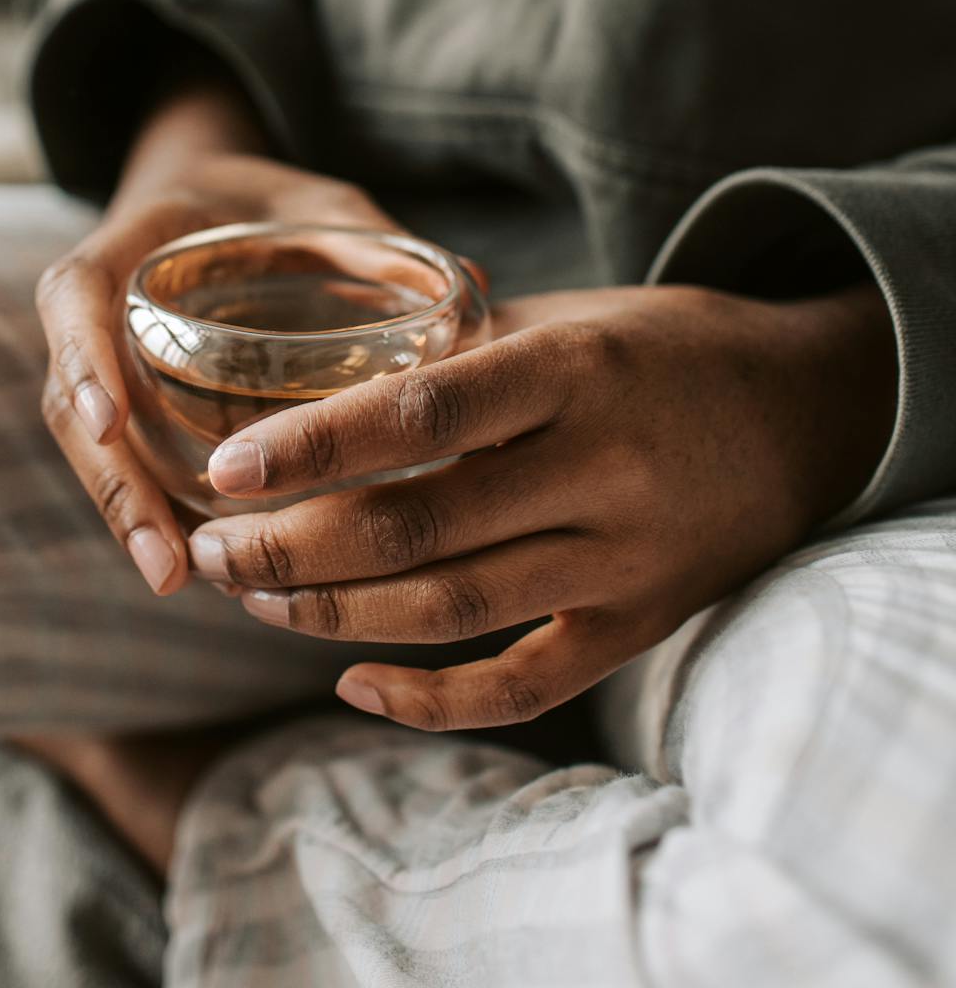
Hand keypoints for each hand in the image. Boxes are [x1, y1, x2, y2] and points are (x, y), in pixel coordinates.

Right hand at [34, 75, 403, 596]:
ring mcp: (107, 361)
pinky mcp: (129, 402)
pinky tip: (191, 568)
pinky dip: (150, 507)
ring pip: (92, 444)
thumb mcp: (313, 201)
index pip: (76, 296)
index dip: (84, 356)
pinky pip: (125, 454)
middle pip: (75, 399)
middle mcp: (100, 308)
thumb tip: (473, 279)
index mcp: (129, 242)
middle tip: (164, 560)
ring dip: (128, 512)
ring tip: (175, 578)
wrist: (207, 196)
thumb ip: (370, 237)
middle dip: (112, 482)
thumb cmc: (264, 199)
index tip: (112, 420)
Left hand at [185, 281, 896, 730]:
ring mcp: (624, 558)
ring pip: (452, 607)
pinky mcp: (637, 623)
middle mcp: (601, 468)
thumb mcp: (570, 314)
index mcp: (573, 370)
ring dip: (334, 612)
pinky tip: (351, 681)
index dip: (313, 447)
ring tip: (252, 594)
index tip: (224, 467)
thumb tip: (323, 365)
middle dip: (292, 545)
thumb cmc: (659, 347)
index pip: (420, 415)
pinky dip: (431, 699)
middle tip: (208, 545)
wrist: (804, 412)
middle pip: (417, 526)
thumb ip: (458, 345)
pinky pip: (523, 684)